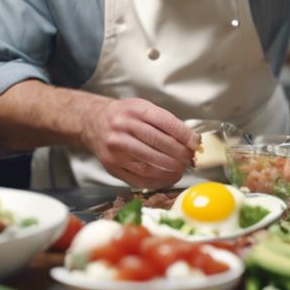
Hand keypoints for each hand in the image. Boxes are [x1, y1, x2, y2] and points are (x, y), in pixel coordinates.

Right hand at [80, 97, 198, 188]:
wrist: (93, 121)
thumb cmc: (124, 116)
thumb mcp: (143, 108)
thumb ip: (165, 122)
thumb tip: (190, 141)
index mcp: (135, 110)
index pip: (166, 123)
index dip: (185, 136)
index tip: (196, 145)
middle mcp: (123, 128)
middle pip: (159, 144)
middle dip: (180, 155)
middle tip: (191, 160)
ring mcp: (116, 148)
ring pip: (149, 164)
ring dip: (170, 170)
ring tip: (181, 170)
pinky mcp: (111, 165)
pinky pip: (138, 178)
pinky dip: (157, 181)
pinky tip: (167, 178)